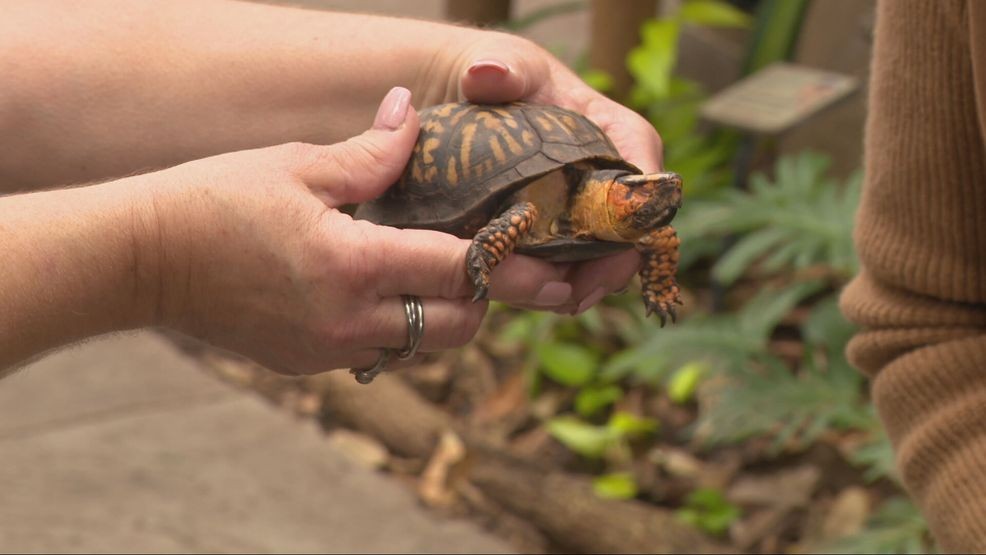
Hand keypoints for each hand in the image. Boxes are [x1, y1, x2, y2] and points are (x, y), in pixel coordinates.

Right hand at [142, 88, 564, 374]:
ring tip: (439, 271)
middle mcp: (347, 320)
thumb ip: (372, 152)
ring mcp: (327, 349)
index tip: (544, 255)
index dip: (506, 259)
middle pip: (456, 326)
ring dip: (443, 315)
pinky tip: (384, 288)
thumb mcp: (298, 165)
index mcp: (352, 264)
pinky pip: (376, 351)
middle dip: (484, 297)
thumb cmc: (215, 202)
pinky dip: (397, 325)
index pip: (458, 270)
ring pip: (421, 346)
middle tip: (486, 259)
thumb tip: (413, 113)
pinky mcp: (306, 362)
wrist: (142, 261)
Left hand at [447, 32, 663, 313]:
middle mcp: (604, 178)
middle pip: (627, 229)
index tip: (623, 237)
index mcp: (610, 132)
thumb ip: (500, 69)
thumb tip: (485, 75)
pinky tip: (522, 294)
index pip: (643, 164)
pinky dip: (546, 287)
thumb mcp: (500, 66)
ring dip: (576, 284)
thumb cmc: (495, 77)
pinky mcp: (551, 239)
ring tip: (548, 300)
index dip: (640, 205)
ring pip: (596, 259)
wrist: (462, 103)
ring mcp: (580, 213)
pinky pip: (561, 270)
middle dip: (609, 265)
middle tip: (579, 292)